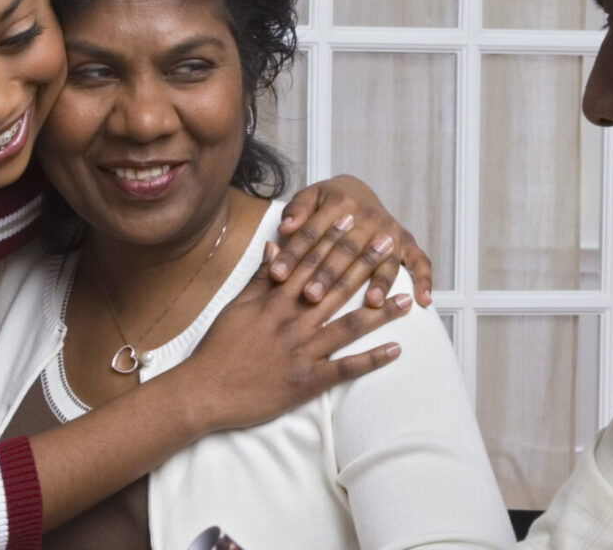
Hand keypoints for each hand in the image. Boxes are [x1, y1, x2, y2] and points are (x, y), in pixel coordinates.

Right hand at [170, 225, 413, 432]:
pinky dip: (372, 360)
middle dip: (365, 264)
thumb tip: (276, 248)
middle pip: (336, 288)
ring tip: (407, 298)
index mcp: (274, 302)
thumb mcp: (235, 307)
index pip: (309, 264)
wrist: (204, 391)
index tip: (354, 222)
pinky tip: (396, 350)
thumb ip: (259, 278)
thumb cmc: (218, 349)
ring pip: (348, 326)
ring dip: (380, 312)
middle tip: (389, 244)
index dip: (334, 241)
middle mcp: (292, 323)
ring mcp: (301, 352)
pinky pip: (345, 369)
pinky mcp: (306, 381)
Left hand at [273, 174, 434, 307]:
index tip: (276, 275)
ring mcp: (390, 231)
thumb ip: (296, 212)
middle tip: (311, 296)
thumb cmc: (326, 201)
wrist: (356, 190)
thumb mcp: (308, 197)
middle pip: (346, 249)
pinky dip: (424, 280)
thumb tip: (285, 228)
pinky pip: (420, 262)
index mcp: (340, 202)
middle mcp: (369, 217)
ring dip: (377, 282)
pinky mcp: (407, 243)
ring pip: (382, 260)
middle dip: (329, 274)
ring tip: (370, 303)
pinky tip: (422, 301)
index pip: (313, 232)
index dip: (294, 253)